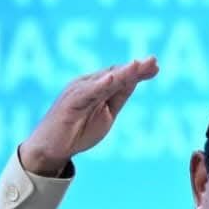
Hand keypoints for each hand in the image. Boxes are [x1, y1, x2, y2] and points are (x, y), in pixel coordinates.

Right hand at [19, 57, 159, 175]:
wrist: (52, 148)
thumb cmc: (78, 130)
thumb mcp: (107, 114)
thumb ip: (118, 97)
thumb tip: (134, 81)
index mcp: (97, 87)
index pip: (120, 76)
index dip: (138, 71)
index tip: (156, 67)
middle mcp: (88, 85)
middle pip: (114, 74)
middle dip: (134, 69)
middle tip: (153, 61)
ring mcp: (78, 92)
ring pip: (103, 81)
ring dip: (121, 73)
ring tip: (137, 65)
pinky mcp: (70, 103)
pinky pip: (86, 92)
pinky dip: (98, 85)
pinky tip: (111, 79)